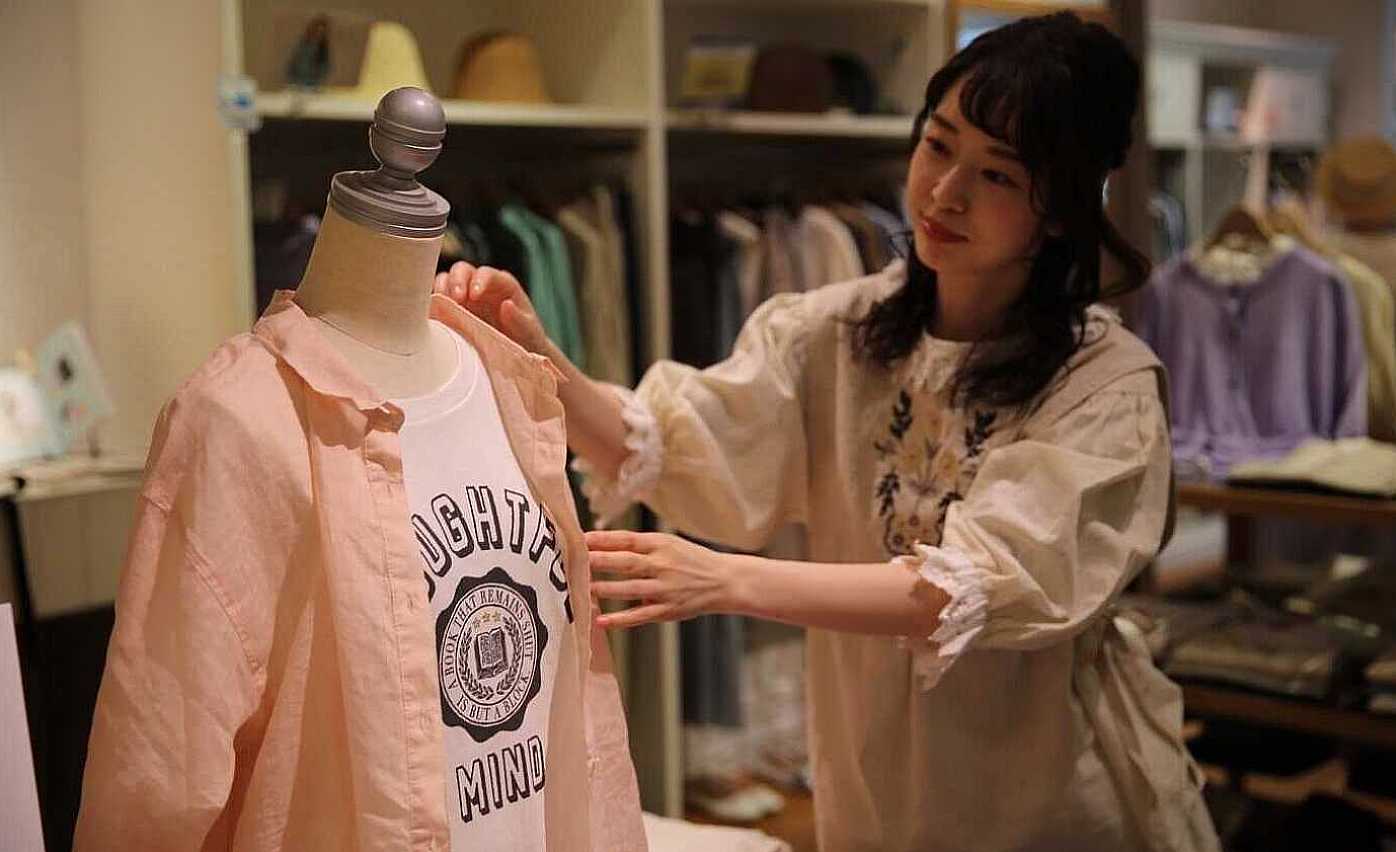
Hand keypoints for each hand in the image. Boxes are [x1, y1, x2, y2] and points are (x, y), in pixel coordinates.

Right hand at [433, 261, 551, 355]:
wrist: (518, 353)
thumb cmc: (527, 339)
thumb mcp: (530, 331)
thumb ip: (520, 319)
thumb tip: (507, 306)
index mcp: (502, 284)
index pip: (486, 273)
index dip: (478, 280)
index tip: (474, 295)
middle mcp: (480, 285)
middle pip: (462, 271)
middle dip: (456, 282)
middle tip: (456, 299)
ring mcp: (464, 296)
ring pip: (446, 281)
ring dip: (442, 291)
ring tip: (443, 307)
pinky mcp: (452, 309)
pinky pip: (438, 301)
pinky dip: (433, 305)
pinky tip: (434, 316)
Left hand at [588, 531, 738, 628]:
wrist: (724, 581)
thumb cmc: (691, 560)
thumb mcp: (669, 544)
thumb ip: (639, 546)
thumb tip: (601, 546)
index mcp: (661, 545)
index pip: (627, 540)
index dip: (603, 539)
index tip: (580, 539)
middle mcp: (662, 565)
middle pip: (626, 563)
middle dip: (600, 561)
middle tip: (576, 562)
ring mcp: (665, 589)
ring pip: (630, 589)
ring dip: (606, 589)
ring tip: (583, 589)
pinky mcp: (668, 610)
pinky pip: (640, 615)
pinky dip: (620, 618)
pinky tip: (601, 620)